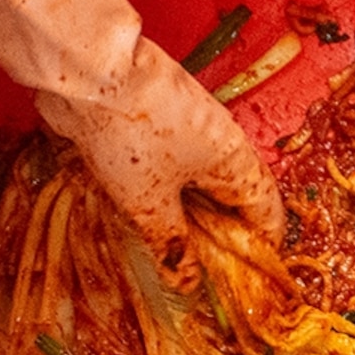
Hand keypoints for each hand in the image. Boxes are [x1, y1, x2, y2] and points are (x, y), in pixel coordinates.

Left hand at [0, 0, 280, 263]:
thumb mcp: (149, 203)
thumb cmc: (130, 134)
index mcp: (235, 161)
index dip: (261, 250)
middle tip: (198, 278)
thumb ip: (173, 245)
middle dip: (217, 241)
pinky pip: (167, 170)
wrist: (87, 71)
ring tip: (165, 256)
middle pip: (232, 201)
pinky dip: (158, 197)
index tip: (244, 283)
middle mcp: (219, 143)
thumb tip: (190, 283)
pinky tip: (139, 219)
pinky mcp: (154, 124)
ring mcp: (187, 131)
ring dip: (183, 220)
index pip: (267, 212)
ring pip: (196, 186)